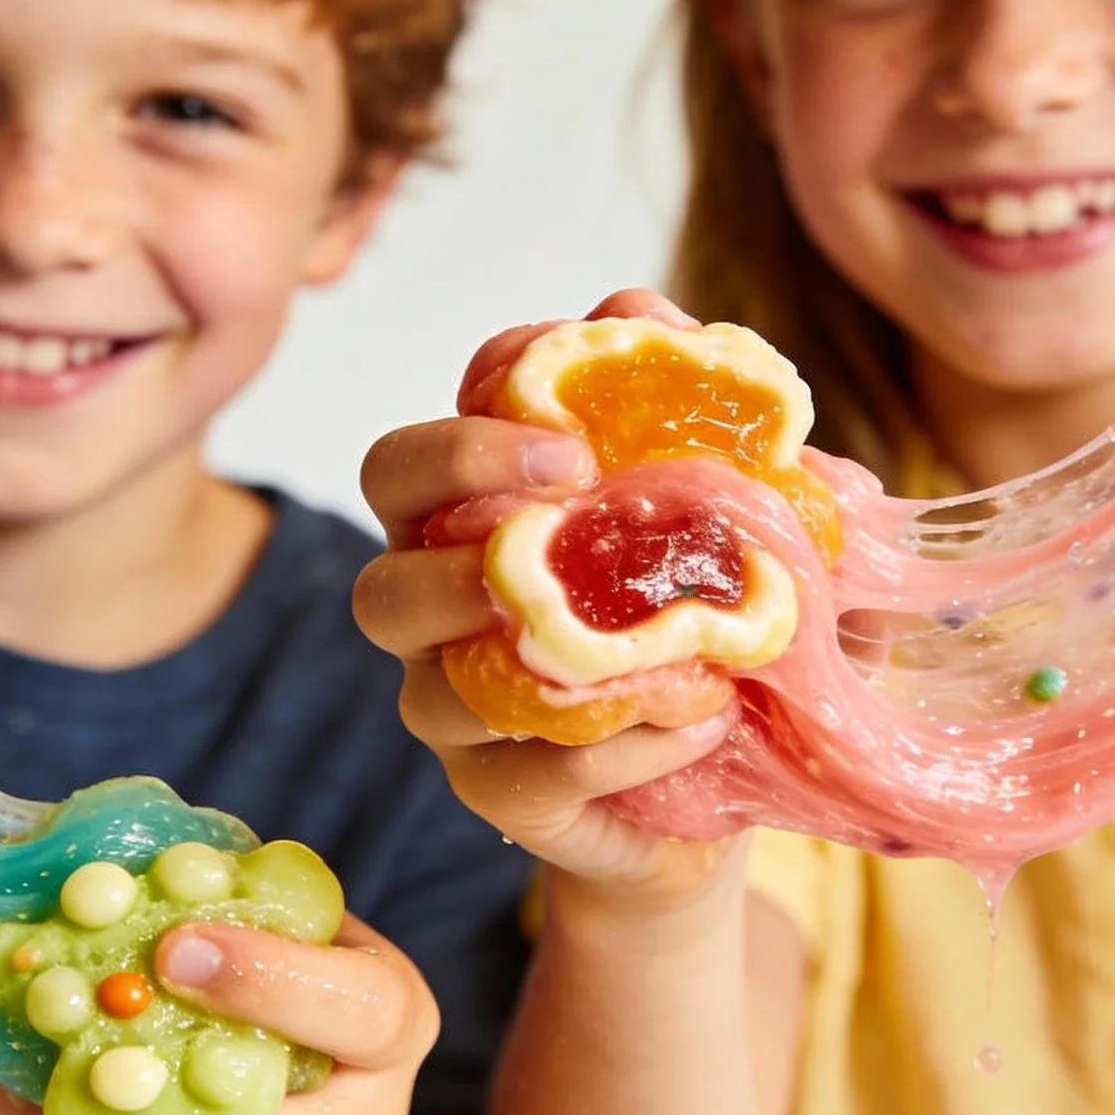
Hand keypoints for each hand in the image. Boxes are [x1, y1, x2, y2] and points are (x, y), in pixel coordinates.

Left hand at [0, 914, 440, 1114]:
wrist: (317, 1105)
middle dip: (156, 1094)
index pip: (360, 1011)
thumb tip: (115, 869)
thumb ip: (233, 899)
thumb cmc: (294, 981)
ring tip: (6, 1075)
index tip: (174, 945)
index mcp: (394, 1025)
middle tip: (64, 1031)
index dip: (270, 981)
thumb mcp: (291, 925)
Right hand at [354, 288, 742, 910]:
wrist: (736, 774)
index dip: (461, 449)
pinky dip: (617, 747)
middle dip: (457, 563)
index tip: (569, 446)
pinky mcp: (504, 803)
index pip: (403, 471)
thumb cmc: (707, 618)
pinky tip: (699, 719)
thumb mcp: (722, 504)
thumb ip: (674, 404)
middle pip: (378, 585)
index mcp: (468, 532)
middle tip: (573, 518)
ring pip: (432, 695)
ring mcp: (460, 722)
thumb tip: (638, 310)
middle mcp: (439, 625)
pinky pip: (524, 781)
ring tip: (670, 650)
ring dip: (548, 664)